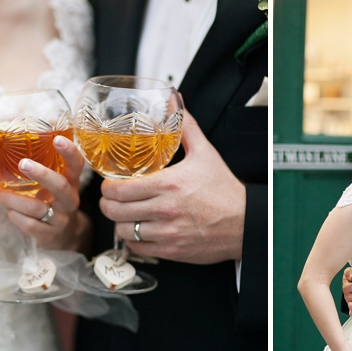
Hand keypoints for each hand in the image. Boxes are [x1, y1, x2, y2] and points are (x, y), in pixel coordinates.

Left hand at [0, 135, 89, 250]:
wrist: (66, 237)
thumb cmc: (54, 203)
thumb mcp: (56, 187)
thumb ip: (43, 171)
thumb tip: (6, 147)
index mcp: (72, 183)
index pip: (77, 165)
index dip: (69, 152)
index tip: (57, 139)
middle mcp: (70, 200)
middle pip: (60, 186)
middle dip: (41, 174)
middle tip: (23, 163)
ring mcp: (61, 219)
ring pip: (36, 207)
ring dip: (12, 199)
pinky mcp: (50, 235)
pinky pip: (29, 225)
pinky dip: (15, 216)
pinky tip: (9, 211)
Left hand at [101, 110, 245, 263]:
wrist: (244, 222)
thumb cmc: (224, 190)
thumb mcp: (205, 153)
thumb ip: (184, 127)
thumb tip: (173, 100)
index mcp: (168, 184)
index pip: (118, 189)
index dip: (107, 187)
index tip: (110, 185)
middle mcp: (164, 210)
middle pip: (114, 211)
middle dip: (108, 204)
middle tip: (113, 200)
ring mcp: (167, 232)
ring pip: (123, 231)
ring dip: (121, 223)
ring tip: (126, 216)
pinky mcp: (171, 250)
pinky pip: (138, 248)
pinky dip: (134, 241)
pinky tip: (140, 231)